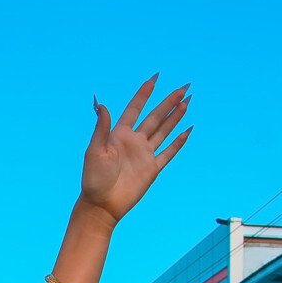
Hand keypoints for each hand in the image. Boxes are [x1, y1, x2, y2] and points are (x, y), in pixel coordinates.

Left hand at [78, 76, 191, 223]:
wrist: (102, 204)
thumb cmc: (94, 178)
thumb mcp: (94, 150)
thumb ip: (101, 127)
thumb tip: (101, 104)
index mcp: (119, 134)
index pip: (135, 109)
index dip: (144, 94)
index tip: (155, 78)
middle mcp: (134, 141)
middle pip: (155, 116)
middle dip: (169, 101)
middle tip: (184, 86)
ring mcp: (144, 154)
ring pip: (164, 131)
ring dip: (175, 116)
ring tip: (187, 101)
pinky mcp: (152, 169)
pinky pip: (169, 152)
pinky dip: (178, 142)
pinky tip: (187, 130)